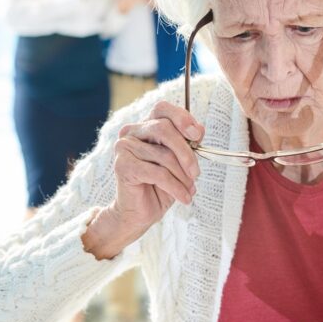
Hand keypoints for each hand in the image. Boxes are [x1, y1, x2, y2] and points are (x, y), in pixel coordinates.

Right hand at [82, 100, 202, 258]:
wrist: (139, 213)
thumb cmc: (159, 186)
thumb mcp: (179, 162)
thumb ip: (187, 143)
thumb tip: (199, 129)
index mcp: (144, 126)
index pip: (162, 108)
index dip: (181, 118)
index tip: (197, 135)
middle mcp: (131, 133)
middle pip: (163, 129)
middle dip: (186, 152)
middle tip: (196, 172)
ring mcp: (124, 148)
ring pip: (163, 155)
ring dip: (182, 176)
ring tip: (189, 190)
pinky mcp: (123, 166)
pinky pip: (158, 173)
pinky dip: (176, 187)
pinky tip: (184, 197)